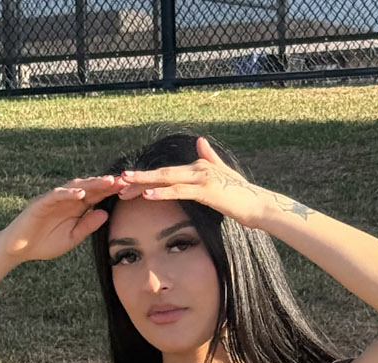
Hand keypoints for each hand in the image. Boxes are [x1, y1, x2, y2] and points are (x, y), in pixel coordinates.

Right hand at [0, 173, 122, 262]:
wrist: (20, 248)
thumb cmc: (46, 243)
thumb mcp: (72, 238)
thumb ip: (88, 226)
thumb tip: (106, 214)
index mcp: (76, 207)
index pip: (96, 196)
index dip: (111, 192)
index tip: (129, 190)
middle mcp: (67, 199)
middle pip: (89, 188)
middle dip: (106, 184)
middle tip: (124, 180)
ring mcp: (54, 199)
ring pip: (75, 187)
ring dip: (91, 184)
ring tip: (107, 182)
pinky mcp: (42, 202)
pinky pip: (56, 195)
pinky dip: (68, 194)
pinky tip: (80, 194)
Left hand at [115, 135, 270, 230]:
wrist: (259, 205)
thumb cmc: (242, 196)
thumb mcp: (223, 173)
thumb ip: (210, 157)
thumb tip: (200, 141)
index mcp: (198, 166)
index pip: (166, 173)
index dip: (146, 178)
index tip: (128, 183)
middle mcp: (197, 168)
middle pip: (161, 173)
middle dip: (138, 178)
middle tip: (117, 182)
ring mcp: (201, 178)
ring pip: (167, 179)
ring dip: (144, 183)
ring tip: (125, 186)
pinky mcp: (206, 191)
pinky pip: (180, 191)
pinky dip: (163, 192)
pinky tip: (148, 195)